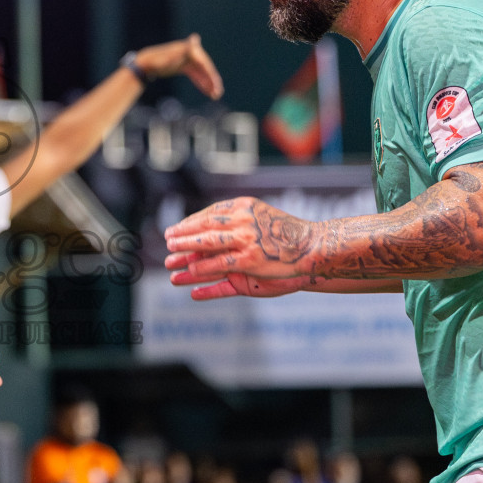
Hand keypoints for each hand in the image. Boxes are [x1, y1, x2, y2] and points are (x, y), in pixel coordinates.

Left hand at [133, 35, 223, 99]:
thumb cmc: (155, 61)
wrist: (145, 63)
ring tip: (215, 95)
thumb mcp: (166, 58)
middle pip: (205, 68)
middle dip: (212, 81)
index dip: (210, 74)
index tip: (216, 85)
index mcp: (188, 49)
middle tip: (218, 93)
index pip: (203, 62)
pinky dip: (202, 83)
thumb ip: (181, 51)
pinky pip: (196, 75)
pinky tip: (208, 92)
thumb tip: (195, 37)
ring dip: (209, 84)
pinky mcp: (185, 66)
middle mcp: (190, 53)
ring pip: (202, 73)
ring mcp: (188, 60)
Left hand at [164, 197, 318, 296]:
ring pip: (208, 246)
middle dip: (183, 234)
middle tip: (167, 239)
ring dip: (186, 251)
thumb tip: (212, 221)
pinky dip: (202, 270)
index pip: (209, 213)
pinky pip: (220, 266)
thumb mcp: (259, 216)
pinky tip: (188, 276)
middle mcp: (242, 221)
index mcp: (243, 206)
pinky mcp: (250, 261)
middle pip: (204, 227)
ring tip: (170, 257)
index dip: (190, 222)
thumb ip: (237, 218)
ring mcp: (246, 241)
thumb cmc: (286, 233)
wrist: (314, 246)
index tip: (175, 228)